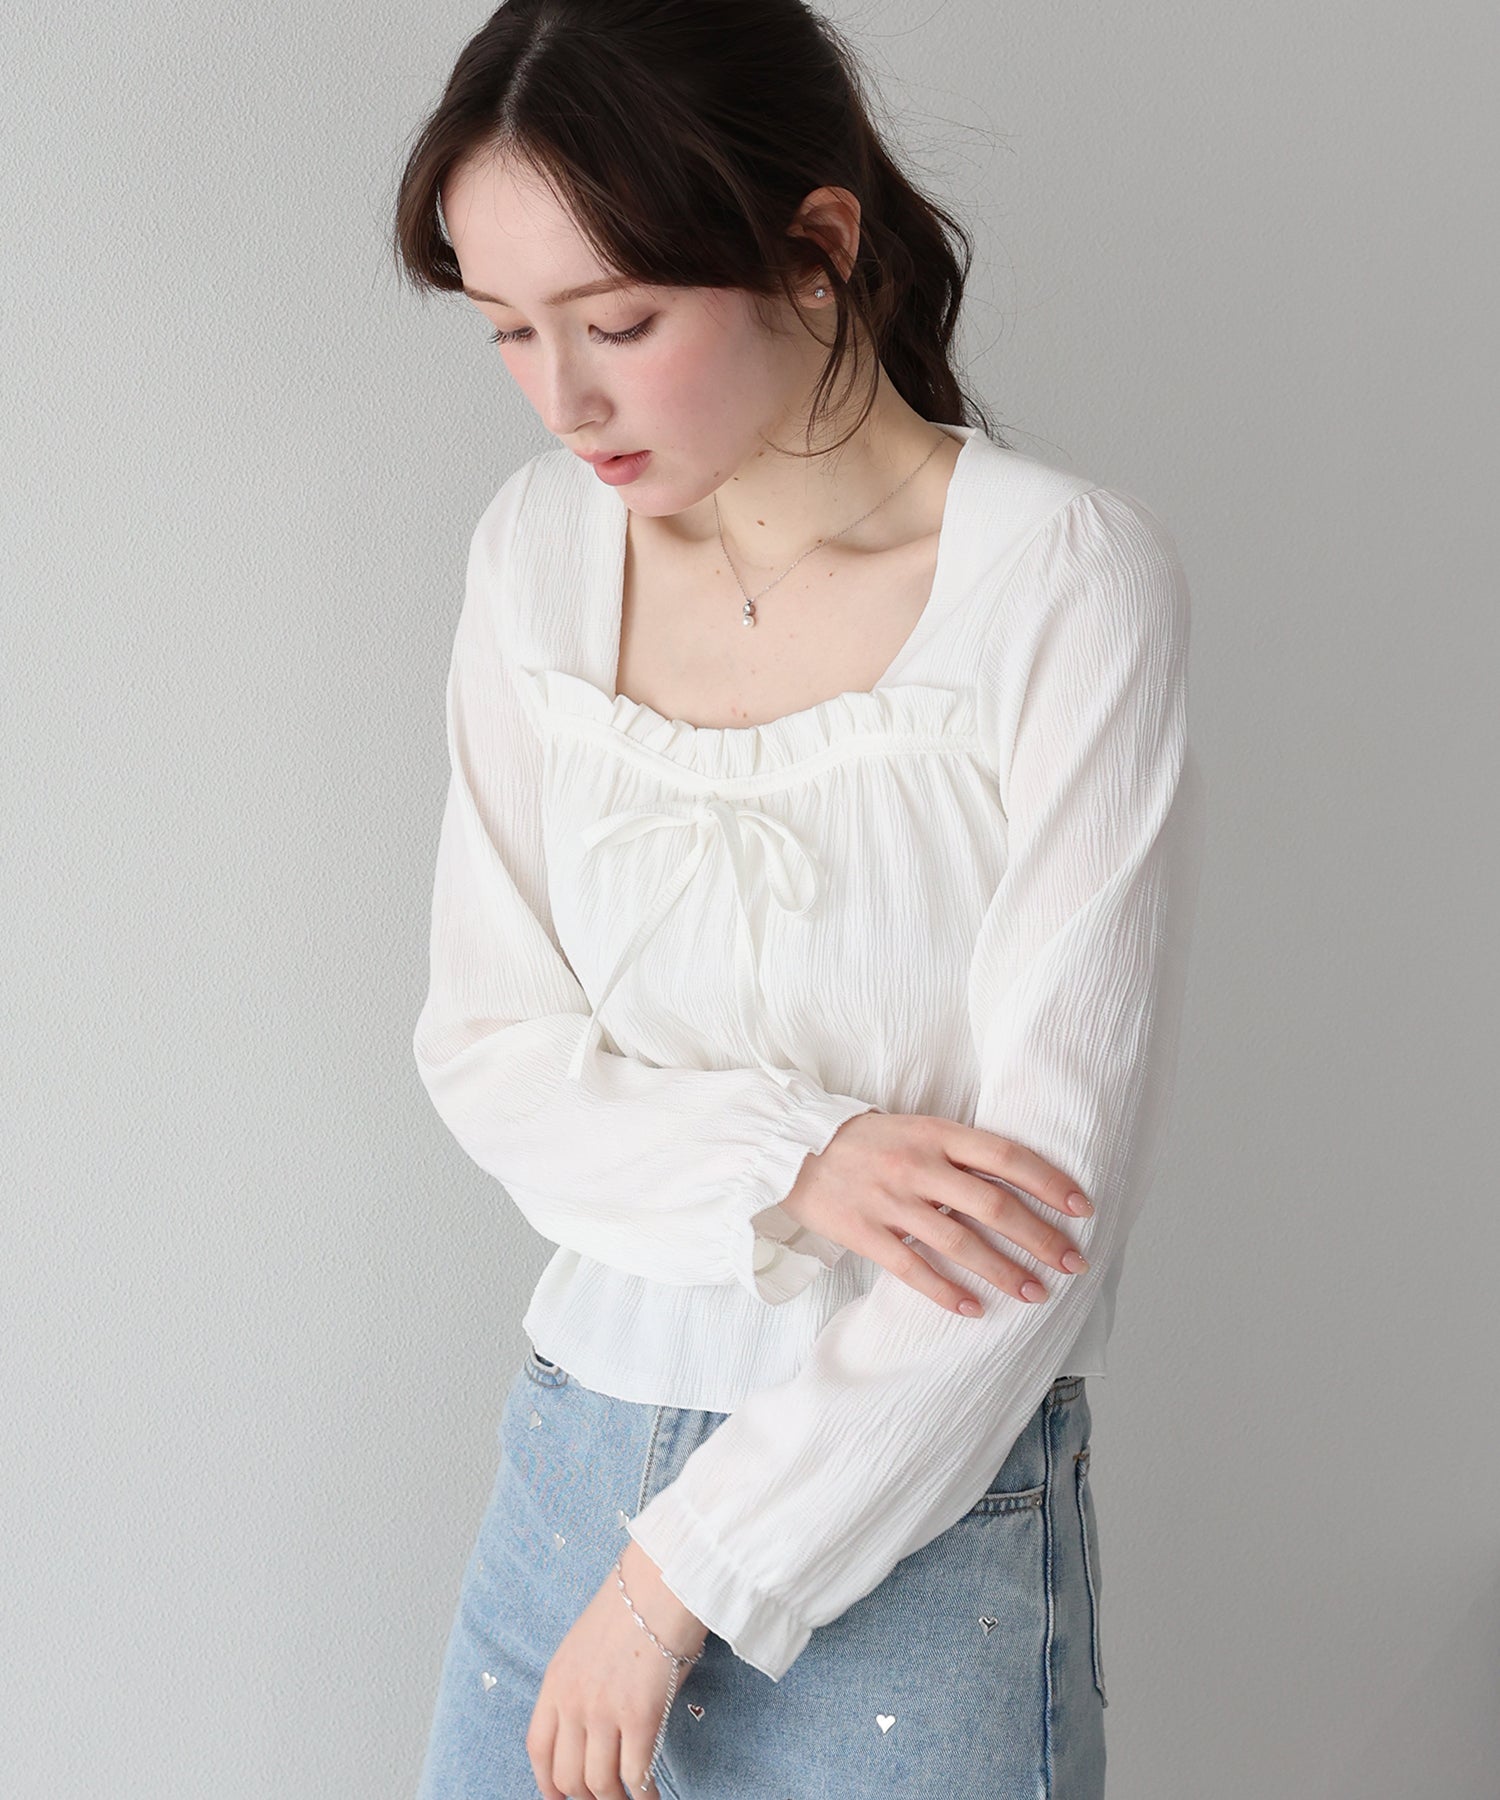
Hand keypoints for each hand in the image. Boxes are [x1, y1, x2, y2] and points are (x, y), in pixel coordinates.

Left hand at [527, 1537, 708, 1799]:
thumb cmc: (635, 1604)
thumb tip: (594, 1728)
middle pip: (567, 1777)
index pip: (539, 1751)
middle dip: (587, 1798)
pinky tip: (653, 1794)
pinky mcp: (640, 1716)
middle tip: (606, 1799)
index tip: (562, 1798)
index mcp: (556, 1681)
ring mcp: (604, 1711)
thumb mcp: (587, 1644)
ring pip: (600, 1784)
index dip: (549, 1786)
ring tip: (632, 1799)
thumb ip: (581, 1685)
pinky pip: (636, 1775)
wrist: (663, 1580)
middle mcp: (573, 1701)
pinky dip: (644, 1794)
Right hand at [779, 1112, 1095, 1319]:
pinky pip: (912, 1269)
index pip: (1006, 1156)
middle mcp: (918, 1165)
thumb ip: (960, 1152)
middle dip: (1040, 1237)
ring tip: (1036, 1293)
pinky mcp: (863, 1232)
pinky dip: (946, 1292)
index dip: (1049, 1182)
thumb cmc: (866, 1141)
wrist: (793, 1148)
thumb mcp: (917, 1129)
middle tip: (1072, 1262)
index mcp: (936, 1133)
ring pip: (960, 1243)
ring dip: (1003, 1272)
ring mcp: (889, 1200)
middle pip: (993, 1205)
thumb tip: (1020, 1182)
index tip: (1082, 1207)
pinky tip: (974, 1310)